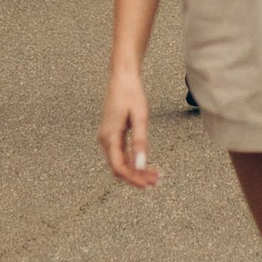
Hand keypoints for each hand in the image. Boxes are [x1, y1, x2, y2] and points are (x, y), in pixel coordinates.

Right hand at [97, 64, 158, 187]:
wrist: (122, 77)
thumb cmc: (131, 93)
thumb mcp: (140, 117)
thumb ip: (140, 142)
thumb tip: (140, 164)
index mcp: (110, 136)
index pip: (118, 167)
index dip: (133, 179)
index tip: (148, 184)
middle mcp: (105, 139)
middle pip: (119, 167)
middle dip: (136, 177)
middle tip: (156, 181)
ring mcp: (107, 137)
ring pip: (120, 162)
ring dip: (136, 170)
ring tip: (154, 175)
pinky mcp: (112, 134)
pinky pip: (120, 154)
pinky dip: (133, 161)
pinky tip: (145, 164)